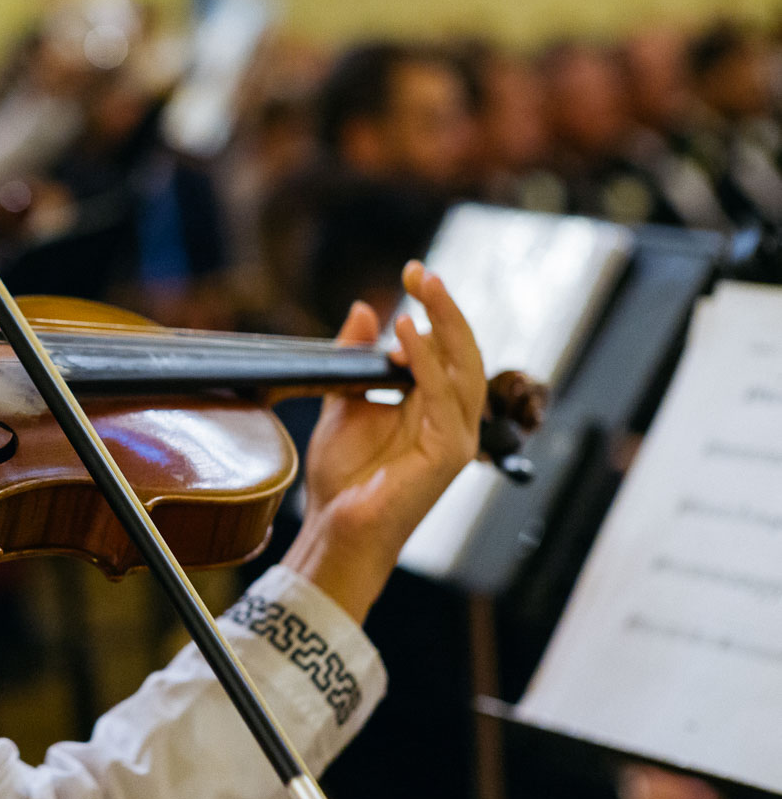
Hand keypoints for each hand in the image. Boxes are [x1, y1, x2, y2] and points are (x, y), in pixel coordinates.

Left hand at [284, 262, 484, 621]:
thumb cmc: (343, 477)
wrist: (335, 527)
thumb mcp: (344, 401)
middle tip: (420, 271)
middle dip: (444, 306)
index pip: (447, 348)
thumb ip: (355, 358)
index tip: (411, 272)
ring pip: (464, 366)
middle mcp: (453, 419)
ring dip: (444, 322)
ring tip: (421, 285)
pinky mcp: (449, 453)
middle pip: (463, 351)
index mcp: (433, 407)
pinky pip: (442, 395)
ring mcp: (456, 436)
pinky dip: (424, 360)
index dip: (434, 309)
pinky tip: (404, 333)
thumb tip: (365, 307)